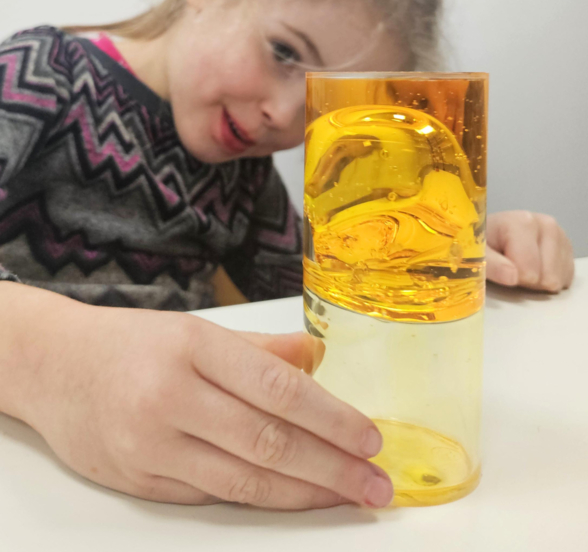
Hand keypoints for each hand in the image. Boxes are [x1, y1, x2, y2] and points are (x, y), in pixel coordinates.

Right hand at [23, 300, 391, 509]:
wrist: (55, 367)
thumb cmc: (133, 343)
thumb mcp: (196, 329)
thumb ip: (259, 348)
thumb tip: (318, 358)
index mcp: (193, 347)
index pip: (278, 389)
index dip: (332, 419)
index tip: (370, 440)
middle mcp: (171, 397)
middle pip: (267, 442)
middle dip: (330, 469)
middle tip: (375, 486)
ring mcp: (151, 445)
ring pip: (244, 480)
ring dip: (303, 494)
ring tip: (347, 498)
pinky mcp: (139, 481)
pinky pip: (211, 495)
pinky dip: (258, 498)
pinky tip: (292, 498)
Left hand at [486, 211, 573, 292]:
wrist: (492, 233)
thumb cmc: (484, 243)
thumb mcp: (477, 253)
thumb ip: (491, 264)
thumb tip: (512, 277)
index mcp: (523, 222)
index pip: (528, 271)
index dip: (512, 276)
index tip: (501, 264)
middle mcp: (547, 224)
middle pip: (546, 277)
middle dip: (527, 280)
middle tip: (511, 266)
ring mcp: (561, 235)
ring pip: (557, 279)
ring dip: (538, 280)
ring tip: (521, 265)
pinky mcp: (567, 247)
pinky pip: (565, 278)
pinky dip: (549, 278)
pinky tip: (534, 266)